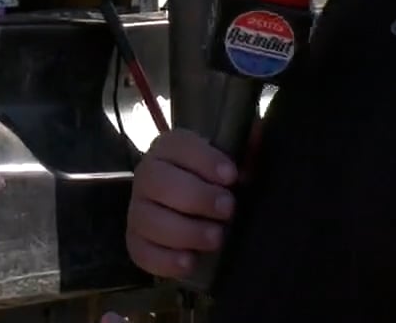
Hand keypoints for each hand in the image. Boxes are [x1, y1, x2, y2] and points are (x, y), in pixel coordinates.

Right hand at [123, 129, 240, 279]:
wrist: (198, 216)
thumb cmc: (216, 183)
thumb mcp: (232, 165)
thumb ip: (245, 151)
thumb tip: (259, 134)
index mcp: (169, 150)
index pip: (178, 145)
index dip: (204, 159)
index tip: (232, 176)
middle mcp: (147, 176)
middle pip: (158, 181)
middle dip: (197, 196)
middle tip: (228, 208)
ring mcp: (137, 210)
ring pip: (149, 219)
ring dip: (186, 231)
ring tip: (217, 238)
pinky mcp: (136, 242)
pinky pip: (141, 252)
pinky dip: (165, 259)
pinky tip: (190, 261)